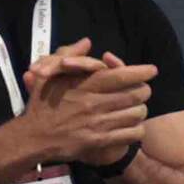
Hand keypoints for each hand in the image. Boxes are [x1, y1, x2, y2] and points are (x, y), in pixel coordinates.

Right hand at [16, 45, 150, 169]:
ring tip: (134, 109)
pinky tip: (131, 127)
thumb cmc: (42, 105)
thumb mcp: (49, 76)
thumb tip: (87, 42)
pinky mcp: (100, 141)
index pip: (121, 75)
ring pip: (137, 114)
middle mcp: (94, 103)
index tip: (151, 70)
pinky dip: (137, 130)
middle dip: (144, 91)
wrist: (32, 137)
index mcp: (84, 86)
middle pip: (136, 94)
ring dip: (140, 110)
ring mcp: (98, 123)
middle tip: (141, 91)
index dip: (141, 72)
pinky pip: (132, 133)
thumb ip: (69, 56)